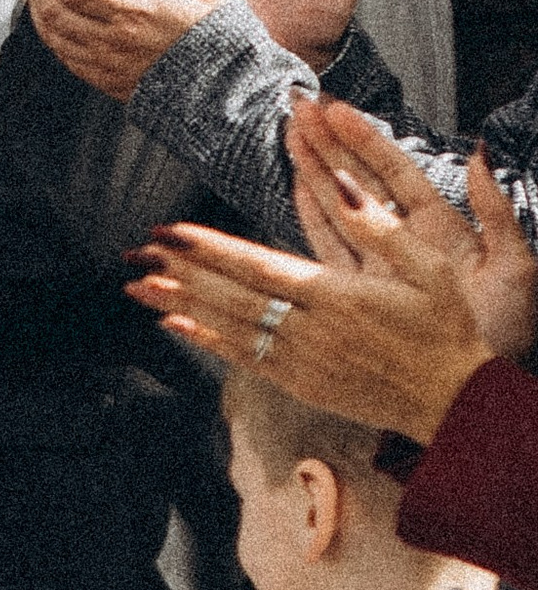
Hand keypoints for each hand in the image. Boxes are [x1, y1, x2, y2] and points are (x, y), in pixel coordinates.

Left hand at [26, 0, 232, 99]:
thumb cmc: (222, 44)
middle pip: (55, 10)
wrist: (225, 95)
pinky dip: (51, 34)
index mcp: (138, 14)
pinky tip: (53, 19)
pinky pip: (64, 57)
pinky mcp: (105, 82)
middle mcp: (115, 41)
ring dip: (38, 6)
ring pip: (53, 35)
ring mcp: (106, 65)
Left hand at [127, 116, 529, 443]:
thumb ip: (379, 226)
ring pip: (229, 327)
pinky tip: (175, 325)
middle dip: (178, 272)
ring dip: (180, 305)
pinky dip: (206, 340)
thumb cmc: (446, 329)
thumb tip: (340, 184)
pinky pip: (243, 358)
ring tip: (137, 286)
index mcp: (338, 296)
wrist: (455, 404)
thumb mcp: (430, 268)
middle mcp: (311, 330)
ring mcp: (302, 362)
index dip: (209, 250)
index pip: (258, 268)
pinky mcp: (301, 384)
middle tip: (135, 252)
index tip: (170, 232)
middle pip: (231, 296)